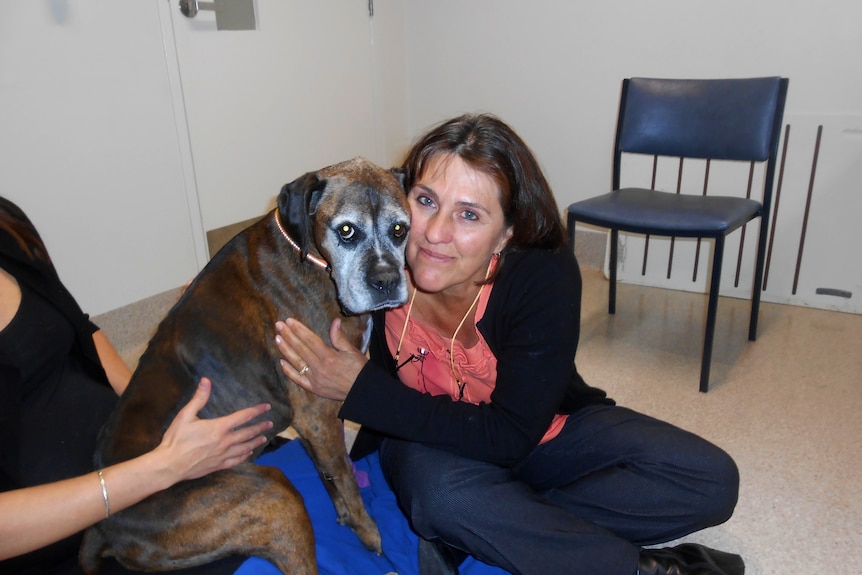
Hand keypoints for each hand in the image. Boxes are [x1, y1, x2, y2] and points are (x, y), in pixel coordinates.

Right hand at [155, 377, 271, 481]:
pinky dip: (244, 456)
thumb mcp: (185, 415)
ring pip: (244, 447)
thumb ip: (199, 398)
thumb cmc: (176, 439)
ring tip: (264, 438)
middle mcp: (225, 441)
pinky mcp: (218, 465)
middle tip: (270, 423)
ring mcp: (222, 455)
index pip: (243, 416)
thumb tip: (206, 381)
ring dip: (255, 441)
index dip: (256, 410)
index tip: (266, 407)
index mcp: (219, 427)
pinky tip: (248, 453)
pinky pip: (236, 461)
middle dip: (260, 427)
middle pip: (248, 433)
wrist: (170, 465)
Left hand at [274, 318, 367, 400]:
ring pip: (296, 362)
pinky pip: (298, 379)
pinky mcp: (313, 388)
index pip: (309, 339)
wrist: (362, 392)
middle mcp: (319, 367)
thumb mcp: (352, 351)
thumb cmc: (359, 370)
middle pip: (300, 348)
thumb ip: (340, 337)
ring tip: (277, 338)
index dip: (298, 329)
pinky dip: (288, 371)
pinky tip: (281, 361)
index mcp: (329, 356)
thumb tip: (335, 322)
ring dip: (285, 349)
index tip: (289, 321)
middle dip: (288, 335)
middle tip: (279, 325)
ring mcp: (314, 379)